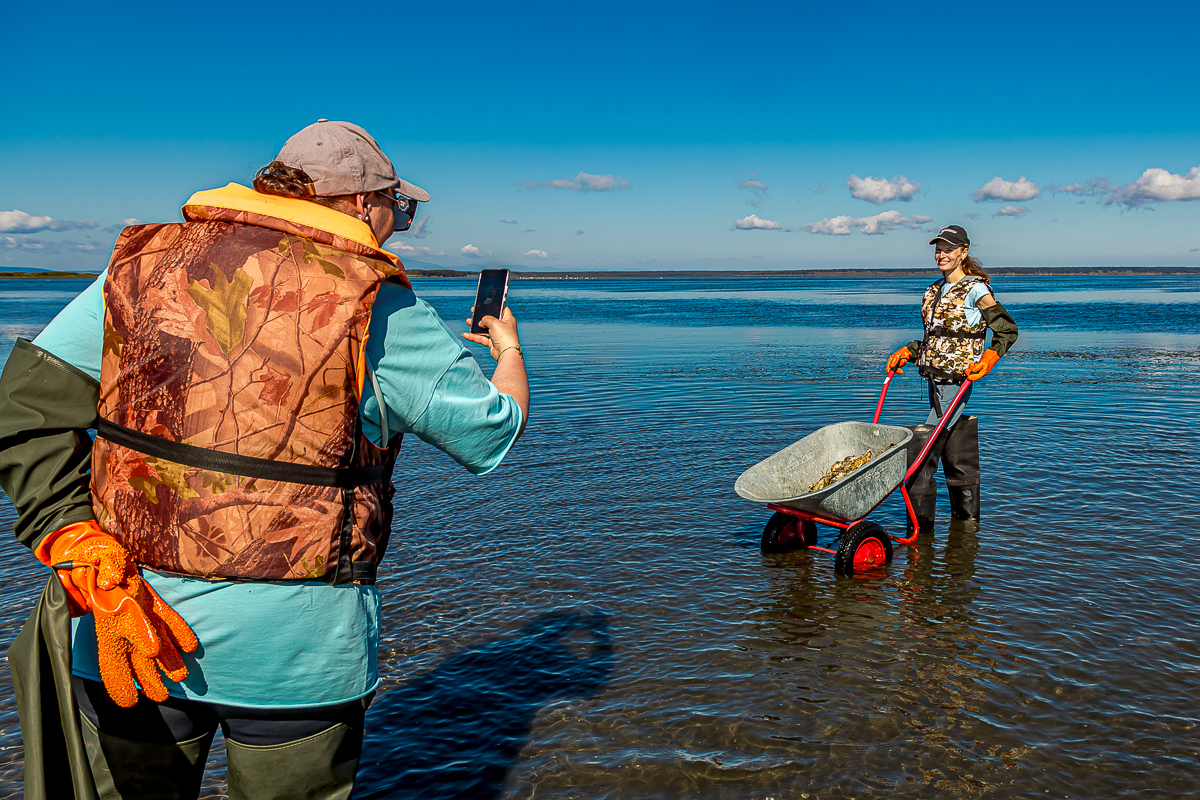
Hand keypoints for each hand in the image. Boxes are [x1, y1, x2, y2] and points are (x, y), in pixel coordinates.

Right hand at [35, 521, 198, 706]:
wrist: (99, 555)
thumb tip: (108, 580)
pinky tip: (190, 646)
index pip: (118, 646)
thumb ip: (106, 569)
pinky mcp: (152, 603)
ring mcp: (141, 614)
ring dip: (167, 661)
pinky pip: (167, 620)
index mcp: (109, 619)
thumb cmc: (99, 560)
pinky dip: (179, 632)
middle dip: (149, 677)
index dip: (130, 658)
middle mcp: (124, 623)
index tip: (145, 664)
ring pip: (155, 643)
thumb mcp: (100, 560)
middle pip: (137, 656)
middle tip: (162, 696)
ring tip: (180, 680)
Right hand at [463, 306, 521, 360]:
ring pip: (484, 329)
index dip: (494, 306)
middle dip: (481, 316)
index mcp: (508, 319)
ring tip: (467, 321)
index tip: (485, 303)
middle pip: (491, 319)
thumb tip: (481, 322)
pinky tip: (466, 334)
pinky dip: (474, 336)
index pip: (502, 309)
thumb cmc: (505, 337)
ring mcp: (498, 335)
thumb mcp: (494, 322)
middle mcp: (503, 326)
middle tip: (473, 312)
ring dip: (475, 326)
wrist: (506, 354)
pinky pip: (481, 338)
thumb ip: (486, 319)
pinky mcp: (493, 343)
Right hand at [887, 346, 912, 374]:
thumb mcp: (898, 356)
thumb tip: (891, 366)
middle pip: (893, 368)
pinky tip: (905, 360)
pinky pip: (902, 365)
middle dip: (897, 370)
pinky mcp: (901, 362)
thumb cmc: (902, 352)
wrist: (909, 350)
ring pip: (899, 366)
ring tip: (904, 360)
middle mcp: (893, 360)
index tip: (890, 373)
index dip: (889, 370)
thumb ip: (894, 361)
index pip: (888, 366)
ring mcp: (897, 361)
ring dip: (902, 364)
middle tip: (901, 372)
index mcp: (891, 358)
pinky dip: (904, 363)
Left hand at [966, 350, 999, 380]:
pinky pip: (974, 367)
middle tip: (967, 369)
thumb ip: (977, 367)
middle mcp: (981, 372)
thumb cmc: (990, 358)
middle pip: (973, 374)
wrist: (993, 353)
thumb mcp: (983, 363)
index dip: (971, 378)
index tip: (967, 377)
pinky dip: (972, 366)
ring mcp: (980, 368)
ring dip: (971, 368)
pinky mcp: (979, 365)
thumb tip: (972, 371)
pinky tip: (973, 363)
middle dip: (969, 372)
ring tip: (972, 364)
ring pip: (973, 371)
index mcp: (983, 373)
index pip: (976, 377)